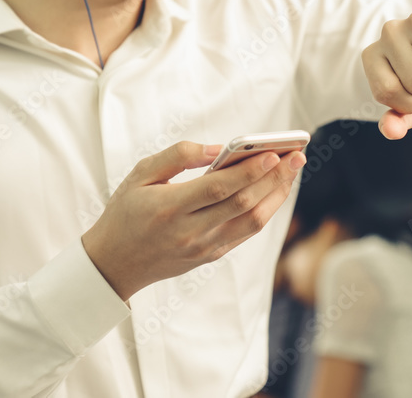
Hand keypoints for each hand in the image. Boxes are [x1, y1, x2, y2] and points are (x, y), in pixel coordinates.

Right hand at [81, 142, 306, 300]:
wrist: (114, 263)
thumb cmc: (126, 212)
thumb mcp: (140, 175)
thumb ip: (178, 156)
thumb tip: (217, 148)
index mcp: (169, 208)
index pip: (218, 188)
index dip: (249, 171)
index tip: (273, 153)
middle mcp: (190, 232)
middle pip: (242, 204)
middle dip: (274, 178)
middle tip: (297, 156)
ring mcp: (204, 247)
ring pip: (251, 222)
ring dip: (276, 195)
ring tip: (292, 171)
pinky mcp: (211, 255)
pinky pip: (246, 233)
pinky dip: (265, 210)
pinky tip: (274, 191)